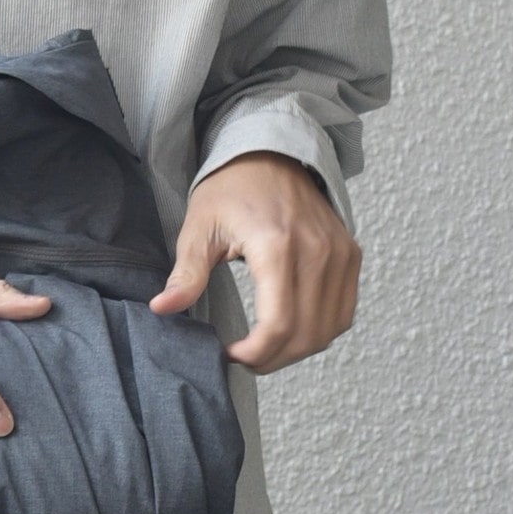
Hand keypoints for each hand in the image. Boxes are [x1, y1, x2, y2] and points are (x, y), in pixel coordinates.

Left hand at [148, 151, 361, 372]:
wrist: (269, 154)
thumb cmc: (230, 189)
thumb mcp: (198, 229)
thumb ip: (185, 274)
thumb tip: (162, 308)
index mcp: (277, 246)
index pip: (278, 326)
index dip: (254, 353)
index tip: (230, 354)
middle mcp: (317, 252)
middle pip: (305, 336)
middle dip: (272, 359)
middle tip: (244, 357)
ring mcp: (340, 254)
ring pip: (328, 330)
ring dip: (296, 351)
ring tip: (265, 347)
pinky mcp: (350, 256)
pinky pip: (344, 313)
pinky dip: (319, 331)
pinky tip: (290, 330)